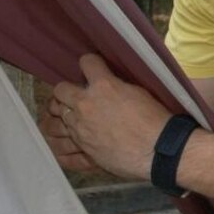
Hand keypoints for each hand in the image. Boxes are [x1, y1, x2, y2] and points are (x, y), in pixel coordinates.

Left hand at [50, 54, 172, 181]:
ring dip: (62, 115)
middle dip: (67, 90)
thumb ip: (118, 86)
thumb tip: (110, 85)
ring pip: (54, 118)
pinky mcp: (82, 150)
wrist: (158, 150)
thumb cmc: (155, 120)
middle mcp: (85, 105)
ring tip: (70, 117)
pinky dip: (61, 144)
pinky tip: (67, 140)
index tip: (94, 68)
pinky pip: (61, 148)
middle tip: (77, 95)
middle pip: (60, 90)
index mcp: (103, 87)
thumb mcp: (139, 92)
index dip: (91, 63)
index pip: (87, 63)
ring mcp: (79, 129)